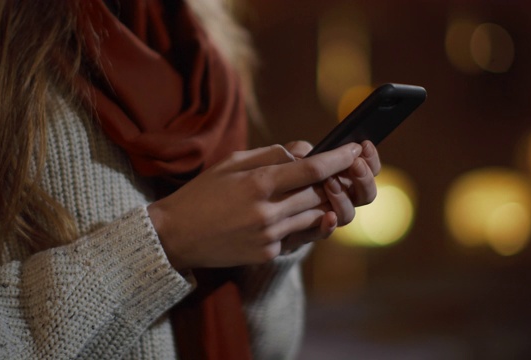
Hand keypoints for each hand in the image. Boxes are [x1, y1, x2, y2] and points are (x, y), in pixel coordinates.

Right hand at [147, 143, 363, 269]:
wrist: (175, 235)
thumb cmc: (202, 193)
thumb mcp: (231, 163)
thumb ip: (271, 154)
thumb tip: (306, 149)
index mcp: (256, 183)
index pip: (311, 170)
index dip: (338, 158)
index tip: (355, 148)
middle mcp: (266, 211)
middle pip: (318, 194)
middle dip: (334, 180)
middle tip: (342, 169)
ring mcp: (268, 236)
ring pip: (313, 216)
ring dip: (319, 202)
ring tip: (314, 189)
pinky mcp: (267, 253)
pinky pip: (296, 235)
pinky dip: (298, 221)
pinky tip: (285, 212)